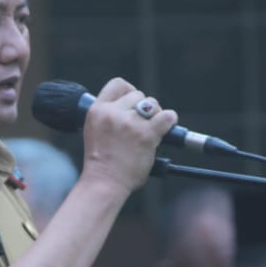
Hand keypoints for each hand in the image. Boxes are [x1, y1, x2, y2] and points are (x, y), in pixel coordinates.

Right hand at [81, 78, 177, 192]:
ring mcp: (130, 123)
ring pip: (153, 104)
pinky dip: (170, 121)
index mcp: (97, 110)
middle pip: (138, 95)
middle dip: (143, 108)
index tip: (133, 102)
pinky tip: (166, 129)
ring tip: (152, 130)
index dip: (129, 90)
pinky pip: (167, 117)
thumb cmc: (102, 163)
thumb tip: (132, 107)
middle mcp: (113, 113)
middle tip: (144, 124)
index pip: (118, 84)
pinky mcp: (146, 134)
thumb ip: (109, 116)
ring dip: (155, 116)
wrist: (104, 182)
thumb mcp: (95, 131)